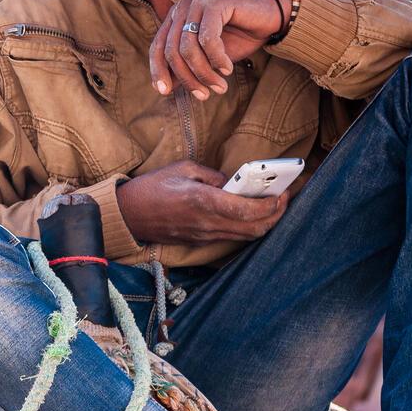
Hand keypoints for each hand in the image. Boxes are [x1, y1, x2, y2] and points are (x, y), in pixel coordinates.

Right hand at [116, 160, 287, 245]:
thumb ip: (213, 175)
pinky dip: (248, 227)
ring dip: (264, 223)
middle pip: (255, 228)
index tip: (282, 192)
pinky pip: (232, 237)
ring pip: (246, 236)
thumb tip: (233, 182)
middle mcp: (207, 223)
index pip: (249, 210)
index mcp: (203, 201)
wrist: (128, 215)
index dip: (272, 204)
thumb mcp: (183, 169)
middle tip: (283, 199)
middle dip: (276, 215)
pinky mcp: (200, 241)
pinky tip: (250, 214)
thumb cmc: (152, 188)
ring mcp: (204, 236)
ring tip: (272, 206)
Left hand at [149, 0, 290, 100]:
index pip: (157, 48)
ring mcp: (198, 4)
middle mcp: (183, 9)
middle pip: (172, 51)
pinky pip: (208, 39)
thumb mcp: (207, 60)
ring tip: (219, 86)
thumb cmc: (237, 39)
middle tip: (204, 95)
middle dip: (187, 78)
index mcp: (175, 19)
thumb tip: (165, 88)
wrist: (269, 21)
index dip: (158, 71)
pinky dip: (217, 59)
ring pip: (188, 48)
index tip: (165, 92)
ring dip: (204, 73)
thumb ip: (186, 69)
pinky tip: (227, 69)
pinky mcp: (215, 4)